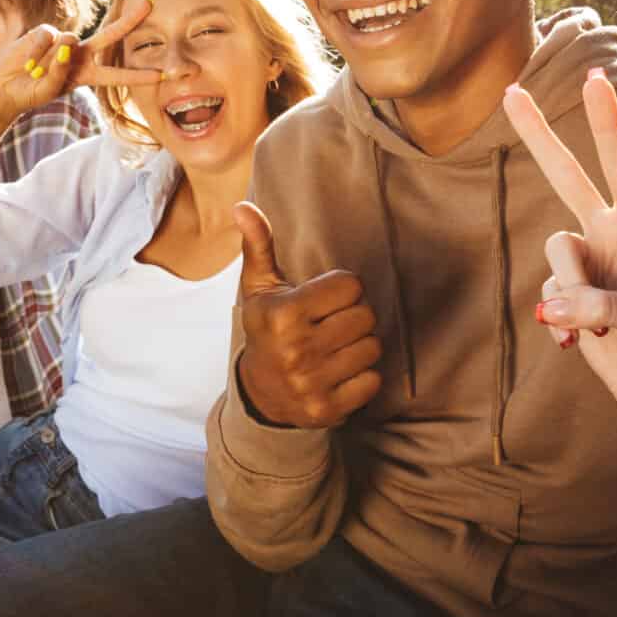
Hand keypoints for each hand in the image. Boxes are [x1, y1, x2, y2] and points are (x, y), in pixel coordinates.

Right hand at [0, 0, 161, 126]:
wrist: (6, 86)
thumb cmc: (31, 92)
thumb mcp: (49, 90)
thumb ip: (59, 71)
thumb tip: (67, 42)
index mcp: (88, 74)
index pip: (118, 74)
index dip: (138, 75)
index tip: (161, 75)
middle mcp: (81, 54)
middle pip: (110, 35)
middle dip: (130, 20)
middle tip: (150, 5)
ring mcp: (64, 41)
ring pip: (68, 43)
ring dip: (50, 61)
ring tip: (35, 71)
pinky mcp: (46, 32)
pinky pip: (47, 39)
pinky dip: (37, 52)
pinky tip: (28, 61)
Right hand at [234, 201, 382, 428]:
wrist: (260, 394)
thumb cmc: (268, 329)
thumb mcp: (260, 288)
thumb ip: (259, 246)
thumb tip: (243, 207)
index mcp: (283, 314)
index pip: (351, 285)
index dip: (342, 290)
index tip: (324, 300)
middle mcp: (297, 350)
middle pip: (366, 315)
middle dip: (353, 316)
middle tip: (331, 324)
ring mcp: (312, 383)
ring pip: (373, 347)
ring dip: (360, 346)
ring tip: (335, 348)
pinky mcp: (328, 409)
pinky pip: (373, 380)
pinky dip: (363, 376)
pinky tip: (339, 372)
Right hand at [505, 67, 616, 412]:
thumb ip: (602, 306)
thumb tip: (553, 306)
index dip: (605, 123)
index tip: (595, 77)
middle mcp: (610, 234)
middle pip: (567, 175)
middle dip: (539, 135)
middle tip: (511, 91)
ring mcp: (587, 263)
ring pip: (554, 255)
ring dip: (569, 294)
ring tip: (595, 327)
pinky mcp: (568, 295)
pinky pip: (547, 295)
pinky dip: (559, 323)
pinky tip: (578, 344)